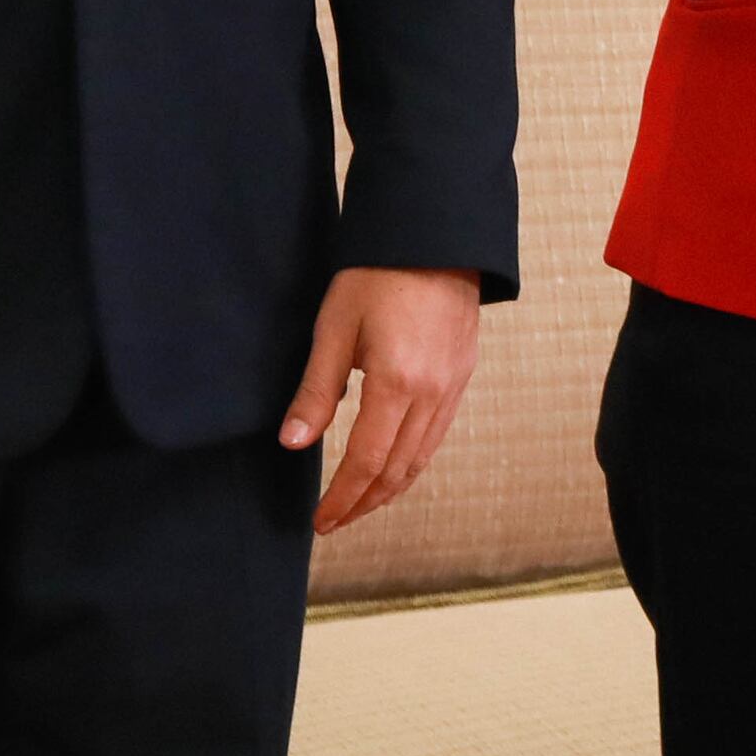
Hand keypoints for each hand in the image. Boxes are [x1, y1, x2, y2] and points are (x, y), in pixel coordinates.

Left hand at [286, 265, 481, 533]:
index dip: (341, 498)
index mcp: (397, 383)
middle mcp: (433, 392)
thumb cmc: (378, 274)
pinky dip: (413, 461)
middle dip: (364, 504)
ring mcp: (454, 384)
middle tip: (334, 521)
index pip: (366, 462)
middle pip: (398, 470)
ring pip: (422, 457)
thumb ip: (316, 391)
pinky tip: (394, 464)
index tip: (319, 521)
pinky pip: (438, 433)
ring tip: (361, 503)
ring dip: (390, 488)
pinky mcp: (462, 372)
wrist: (436, 234)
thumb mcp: (335, 328)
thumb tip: (293, 443)